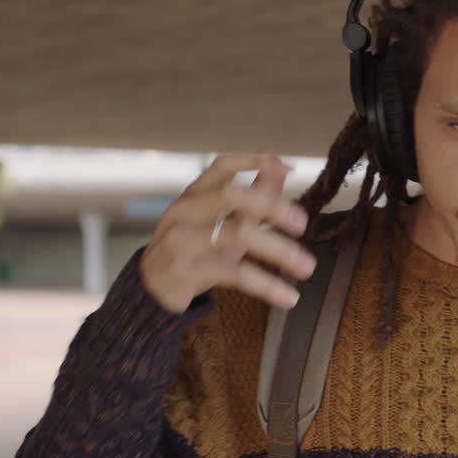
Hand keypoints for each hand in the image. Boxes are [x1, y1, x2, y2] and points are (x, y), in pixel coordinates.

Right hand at [139, 154, 315, 312]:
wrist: (150, 290)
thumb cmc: (193, 248)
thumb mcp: (220, 220)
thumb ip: (252, 194)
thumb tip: (283, 165)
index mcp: (195, 194)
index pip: (222, 165)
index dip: (254, 161)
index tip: (286, 166)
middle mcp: (186, 211)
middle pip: (232, 196)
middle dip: (272, 206)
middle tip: (302, 223)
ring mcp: (183, 240)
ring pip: (238, 234)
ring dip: (279, 250)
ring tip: (307, 266)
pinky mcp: (187, 271)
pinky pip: (235, 274)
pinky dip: (267, 286)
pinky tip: (289, 296)